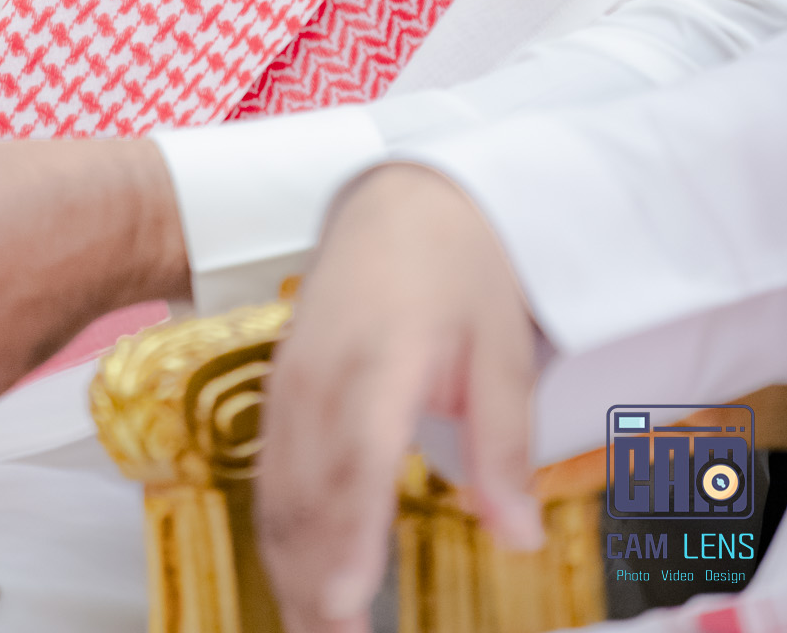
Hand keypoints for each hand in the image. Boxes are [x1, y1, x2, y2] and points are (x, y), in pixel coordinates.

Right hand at [257, 163, 542, 632]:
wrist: (399, 197)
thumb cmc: (457, 267)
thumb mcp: (502, 346)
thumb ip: (504, 446)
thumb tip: (517, 538)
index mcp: (381, 356)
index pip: (356, 458)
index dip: (348, 534)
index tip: (349, 600)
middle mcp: (322, 371)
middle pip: (304, 488)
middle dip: (313, 576)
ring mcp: (291, 377)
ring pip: (277, 485)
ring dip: (290, 563)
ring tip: (316, 628)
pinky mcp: (280, 384)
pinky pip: (269, 466)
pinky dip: (279, 526)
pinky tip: (296, 573)